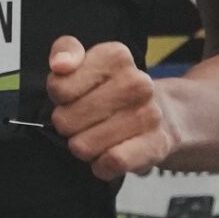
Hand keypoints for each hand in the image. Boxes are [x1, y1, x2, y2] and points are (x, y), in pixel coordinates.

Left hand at [49, 36, 172, 179]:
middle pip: (65, 121)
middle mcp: (136, 83)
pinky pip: (112, 162)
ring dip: (84, 147)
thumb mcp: (85, 64)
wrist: (161, 116)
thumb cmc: (112, 92)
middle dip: (68, 126)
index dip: (58, 98)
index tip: (68, 96)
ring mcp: (149, 114)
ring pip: (83, 146)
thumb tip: (60, 64)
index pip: (59, 87)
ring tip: (97, 137)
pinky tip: (106, 156)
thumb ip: (66, 51)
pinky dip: (102, 166)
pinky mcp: (156, 144)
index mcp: (115, 57)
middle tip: (84, 121)